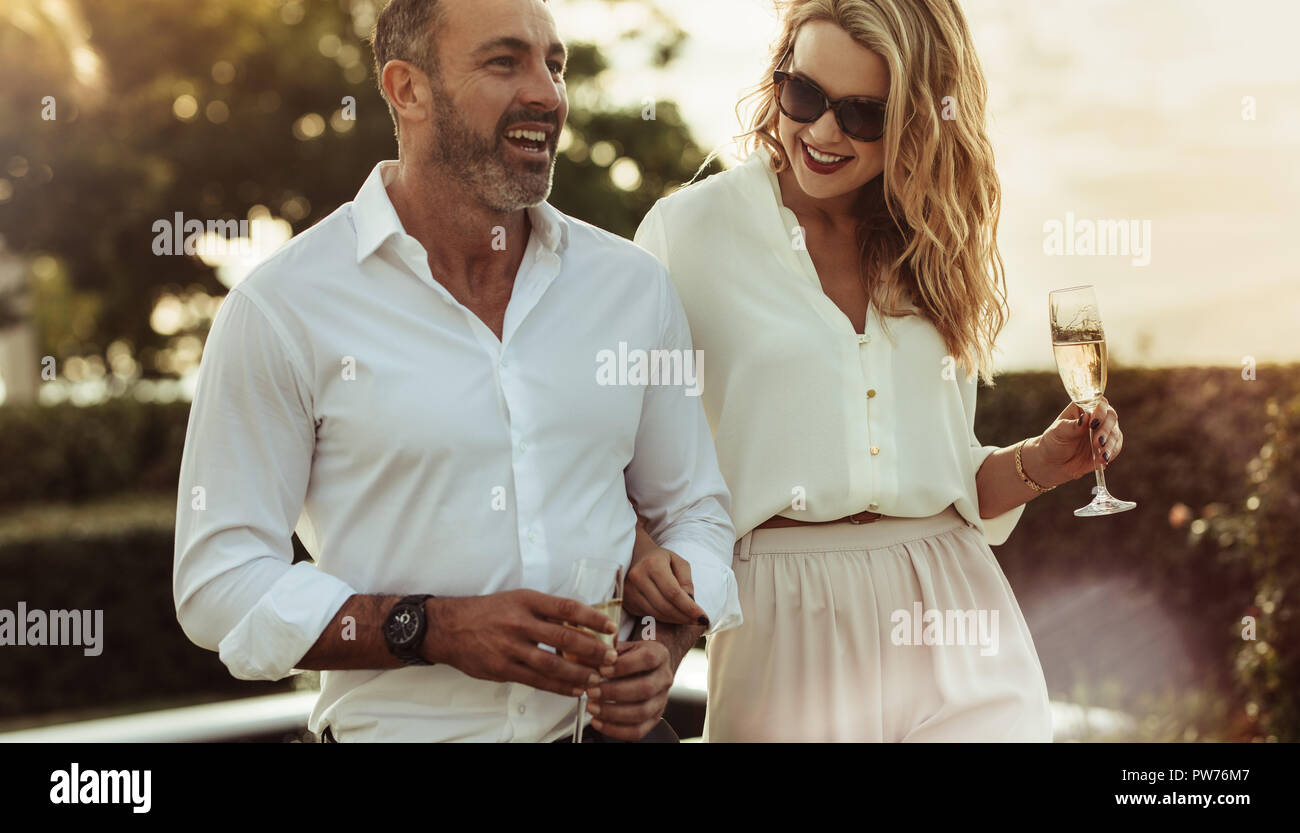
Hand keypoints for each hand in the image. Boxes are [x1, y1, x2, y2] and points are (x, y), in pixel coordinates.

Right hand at [424, 590, 619, 697]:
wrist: (449, 627)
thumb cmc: (488, 611)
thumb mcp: (517, 599)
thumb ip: (545, 610)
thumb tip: (580, 621)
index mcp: (527, 601)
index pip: (567, 608)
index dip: (592, 618)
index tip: (610, 628)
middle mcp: (520, 623)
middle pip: (564, 637)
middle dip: (592, 650)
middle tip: (611, 658)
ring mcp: (510, 647)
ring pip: (553, 664)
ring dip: (579, 673)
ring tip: (597, 679)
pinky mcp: (503, 668)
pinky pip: (537, 681)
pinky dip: (559, 686)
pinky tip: (574, 689)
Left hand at [585, 640, 672, 740]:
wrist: (646, 666)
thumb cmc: (631, 656)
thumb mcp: (621, 646)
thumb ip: (606, 652)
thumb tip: (587, 659)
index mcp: (659, 654)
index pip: (646, 659)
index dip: (623, 666)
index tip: (602, 670)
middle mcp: (664, 678)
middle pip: (645, 688)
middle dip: (614, 692)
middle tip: (592, 692)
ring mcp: (661, 700)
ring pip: (642, 712)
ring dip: (613, 713)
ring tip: (593, 707)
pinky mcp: (654, 718)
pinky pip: (638, 731)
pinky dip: (616, 730)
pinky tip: (599, 722)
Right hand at [625, 546, 708, 626]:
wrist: (635, 555)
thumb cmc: (660, 558)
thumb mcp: (678, 562)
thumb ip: (686, 580)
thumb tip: (690, 601)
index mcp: (653, 564)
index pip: (673, 593)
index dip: (689, 608)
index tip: (703, 617)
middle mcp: (637, 577)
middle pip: (664, 606)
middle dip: (684, 617)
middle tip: (698, 621)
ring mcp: (629, 591)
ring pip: (656, 614)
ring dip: (675, 620)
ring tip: (688, 619)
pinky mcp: (626, 601)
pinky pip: (648, 615)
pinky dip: (663, 618)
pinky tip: (673, 615)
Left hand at [1029, 396, 1124, 485]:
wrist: (1054, 463)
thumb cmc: (1053, 442)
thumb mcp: (1058, 432)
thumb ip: (1072, 426)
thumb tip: (1086, 417)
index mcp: (1083, 408)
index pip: (1098, 403)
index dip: (1100, 411)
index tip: (1094, 423)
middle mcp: (1096, 417)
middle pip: (1110, 417)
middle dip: (1105, 430)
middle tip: (1098, 442)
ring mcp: (1104, 431)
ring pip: (1115, 433)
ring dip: (1109, 444)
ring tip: (1101, 455)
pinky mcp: (1108, 445)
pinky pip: (1115, 447)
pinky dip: (1110, 453)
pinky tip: (1103, 459)